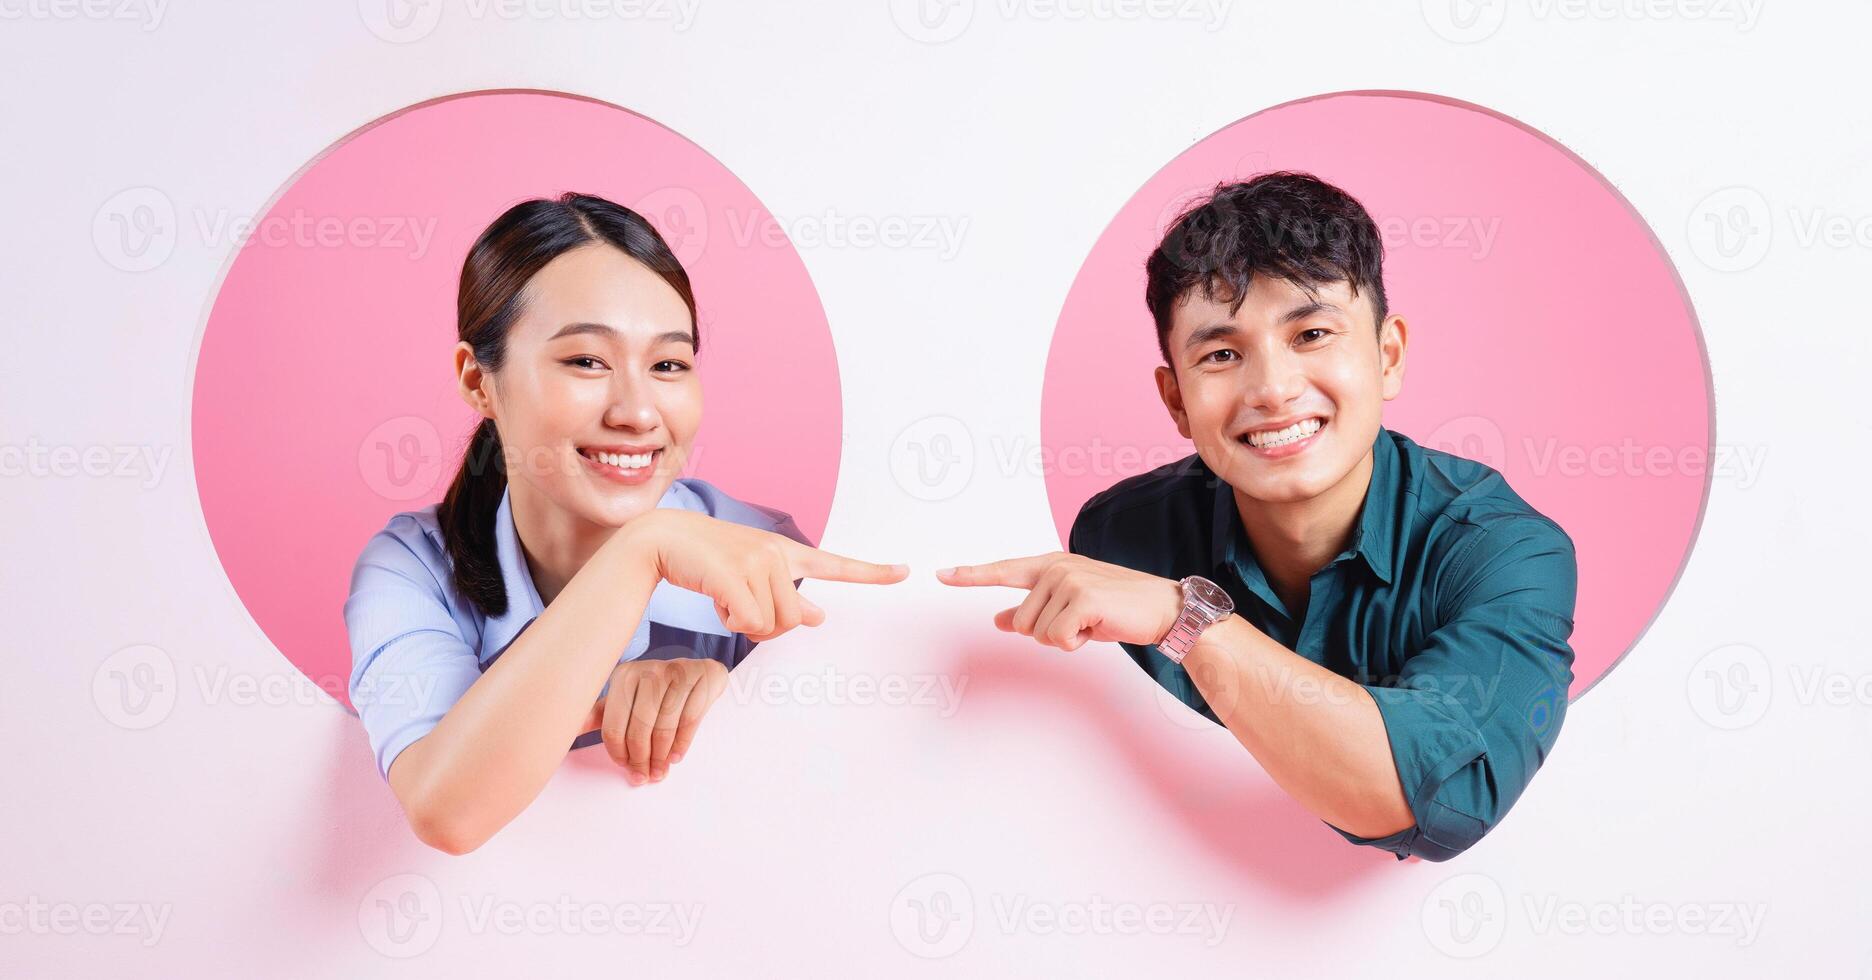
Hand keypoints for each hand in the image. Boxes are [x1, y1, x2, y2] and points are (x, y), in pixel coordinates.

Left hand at [581, 657, 727, 784]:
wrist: (698, 674)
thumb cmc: (658, 694)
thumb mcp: (627, 700)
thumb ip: (600, 715)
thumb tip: (562, 729)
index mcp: (623, 677)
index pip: (613, 727)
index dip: (619, 754)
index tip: (626, 768)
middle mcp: (647, 671)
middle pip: (639, 730)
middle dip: (642, 760)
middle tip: (646, 777)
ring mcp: (675, 672)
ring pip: (664, 727)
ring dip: (661, 757)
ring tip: (661, 770)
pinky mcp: (699, 677)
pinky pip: (689, 720)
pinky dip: (681, 744)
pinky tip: (676, 756)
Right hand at [623, 510, 908, 642]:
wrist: (661, 539)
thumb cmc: (706, 561)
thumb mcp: (750, 576)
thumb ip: (786, 596)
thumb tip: (819, 617)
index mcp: (784, 552)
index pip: (835, 564)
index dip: (871, 573)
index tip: (904, 573)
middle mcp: (777, 553)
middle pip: (795, 619)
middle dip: (769, 628)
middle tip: (742, 613)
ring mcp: (757, 561)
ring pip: (774, 623)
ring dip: (748, 626)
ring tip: (727, 602)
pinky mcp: (735, 573)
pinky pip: (749, 622)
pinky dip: (731, 623)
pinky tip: (717, 601)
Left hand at [935, 552, 1183, 650]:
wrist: (1160, 608)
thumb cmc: (1115, 608)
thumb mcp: (1069, 609)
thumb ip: (1033, 611)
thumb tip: (999, 621)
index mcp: (1050, 565)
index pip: (1003, 571)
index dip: (971, 576)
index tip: (941, 575)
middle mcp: (1055, 568)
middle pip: (1021, 622)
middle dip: (1047, 634)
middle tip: (1080, 623)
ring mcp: (1068, 580)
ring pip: (1037, 634)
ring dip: (1064, 639)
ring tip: (1090, 623)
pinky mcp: (1081, 598)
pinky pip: (1057, 639)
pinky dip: (1075, 643)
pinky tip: (1096, 628)